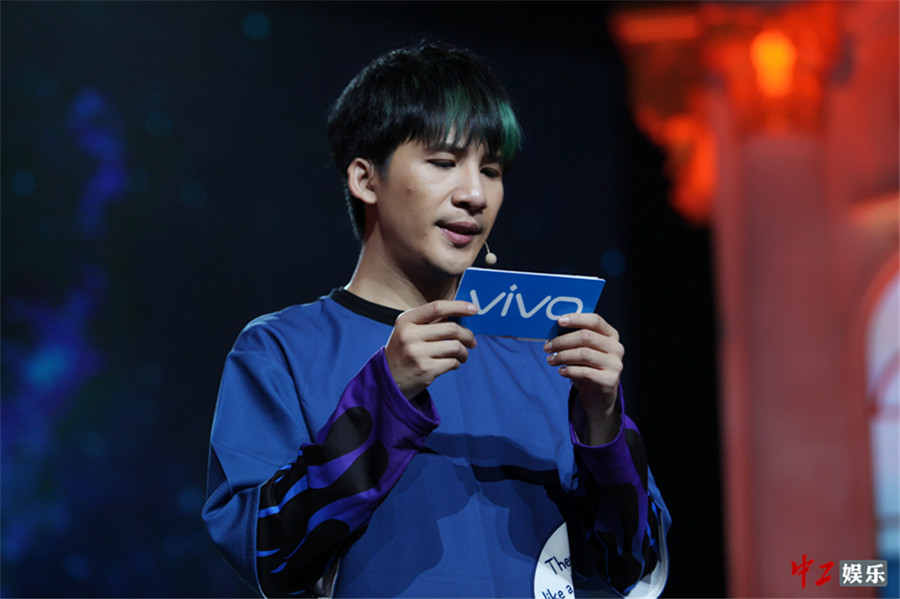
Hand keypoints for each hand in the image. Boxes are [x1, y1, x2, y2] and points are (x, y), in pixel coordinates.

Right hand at [385, 300, 477, 399]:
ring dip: (464, 351)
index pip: (437, 307)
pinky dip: (457, 362)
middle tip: (472, 340)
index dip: (458, 306)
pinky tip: (452, 363)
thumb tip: (460, 313)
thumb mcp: (409, 330)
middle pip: (452, 328)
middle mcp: (410, 335)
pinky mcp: (425, 370)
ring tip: (463, 354)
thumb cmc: (403, 351)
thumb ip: (430, 320)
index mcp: (406, 320)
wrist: (388, 379)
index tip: (474, 309)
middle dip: (467, 334)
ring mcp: (417, 353)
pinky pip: (452, 362)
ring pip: (456, 346)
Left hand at [544, 312, 623, 444]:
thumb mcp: (583, 351)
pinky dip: (569, 370)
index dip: (576, 318)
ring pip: (584, 354)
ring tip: (550, 360)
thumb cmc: (589, 369)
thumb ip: (575, 339)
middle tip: (547, 346)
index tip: (559, 321)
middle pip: (586, 337)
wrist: (600, 398)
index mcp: (611, 335)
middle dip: (563, 340)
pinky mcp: (610, 380)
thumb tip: (553, 329)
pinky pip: (585, 372)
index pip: (595, 320)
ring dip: (563, 356)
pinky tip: (561, 371)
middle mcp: (616, 348)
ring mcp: (615, 364)